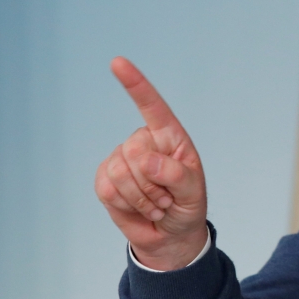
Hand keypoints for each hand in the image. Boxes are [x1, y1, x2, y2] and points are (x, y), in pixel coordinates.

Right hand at [95, 57, 207, 269]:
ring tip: (156, 205)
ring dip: (142, 198)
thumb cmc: (187, 207)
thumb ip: (177, 175)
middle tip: (167, 198)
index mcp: (169, 137)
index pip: (152, 106)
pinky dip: (127, 205)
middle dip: (153, 183)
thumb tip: (147, 161)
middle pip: (136, 150)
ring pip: (120, 172)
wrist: (170, 235)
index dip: (135, 84)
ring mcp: (121, 159)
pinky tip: (139, 209)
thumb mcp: (194, 193)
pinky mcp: (105, 180)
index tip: (117, 62)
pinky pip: (108, 189)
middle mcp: (143, 143)